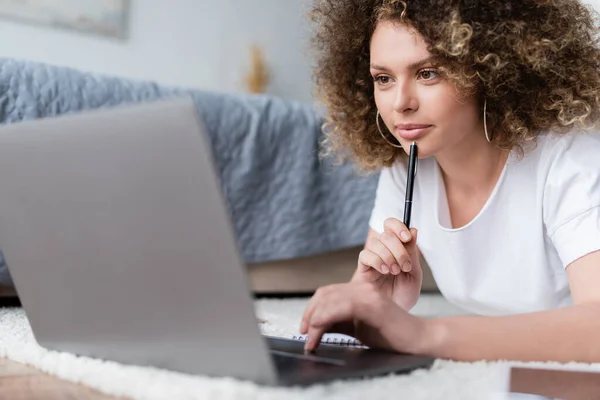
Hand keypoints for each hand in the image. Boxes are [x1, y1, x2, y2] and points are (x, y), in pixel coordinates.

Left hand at [299, 281, 430, 352]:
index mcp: (358, 291)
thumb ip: (338, 323)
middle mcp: (362, 287)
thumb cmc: (391, 335)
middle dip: (309, 314)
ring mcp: (368, 294)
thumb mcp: (357, 328)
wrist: (418, 340)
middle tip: (304, 335)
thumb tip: (314, 327)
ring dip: (314, 320)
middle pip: (325, 294)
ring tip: (310, 339)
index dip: (311, 309)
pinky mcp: (374, 304)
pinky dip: (326, 319)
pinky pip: (343, 307)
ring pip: (330, 299)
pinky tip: (319, 331)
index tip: (304, 328)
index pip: (326, 293)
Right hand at [353, 218, 422, 310]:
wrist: (394, 315)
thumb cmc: (404, 296)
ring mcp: (372, 258)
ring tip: (394, 271)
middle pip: (385, 233)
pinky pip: (365, 255)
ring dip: (388, 256)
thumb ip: (412, 253)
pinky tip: (384, 271)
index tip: (407, 238)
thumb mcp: (414, 273)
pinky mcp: (363, 268)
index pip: (392, 225)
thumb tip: (413, 230)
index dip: (398, 226)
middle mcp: (384, 250)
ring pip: (375, 243)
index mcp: (397, 248)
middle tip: (404, 266)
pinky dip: (376, 261)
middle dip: (398, 248)